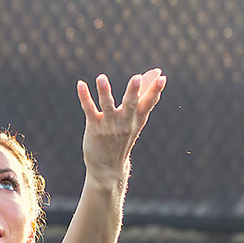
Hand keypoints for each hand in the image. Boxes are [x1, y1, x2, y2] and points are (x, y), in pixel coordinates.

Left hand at [77, 69, 165, 185]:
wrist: (108, 168)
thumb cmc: (122, 137)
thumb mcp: (136, 119)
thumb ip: (144, 96)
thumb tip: (158, 74)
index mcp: (137, 119)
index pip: (148, 103)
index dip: (155, 90)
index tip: (162, 78)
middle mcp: (125, 122)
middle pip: (131, 105)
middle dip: (134, 91)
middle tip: (137, 78)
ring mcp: (109, 126)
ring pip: (107, 106)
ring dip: (104, 91)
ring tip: (101, 77)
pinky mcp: (94, 128)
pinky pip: (89, 110)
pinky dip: (85, 97)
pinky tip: (81, 84)